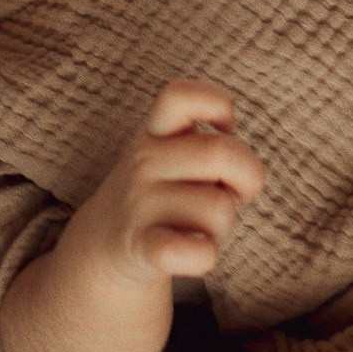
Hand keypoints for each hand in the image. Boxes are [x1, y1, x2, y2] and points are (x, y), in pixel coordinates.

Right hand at [61, 78, 264, 285]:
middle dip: (249, 177)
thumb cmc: (160, 197)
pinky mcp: (142, 248)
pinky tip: (196, 251)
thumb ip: (209, 151)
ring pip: (219, 210)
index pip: (180, 95)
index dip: (218, 104)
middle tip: (237, 193)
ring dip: (225, 224)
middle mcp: (143, 161)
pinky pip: (197, 252)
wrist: (102, 246)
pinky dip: (207, 256)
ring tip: (202, 226)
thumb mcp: (172, 158)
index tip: (226, 128)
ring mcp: (139, 204)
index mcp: (155, 133)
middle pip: (223, 153)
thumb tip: (243, 178)